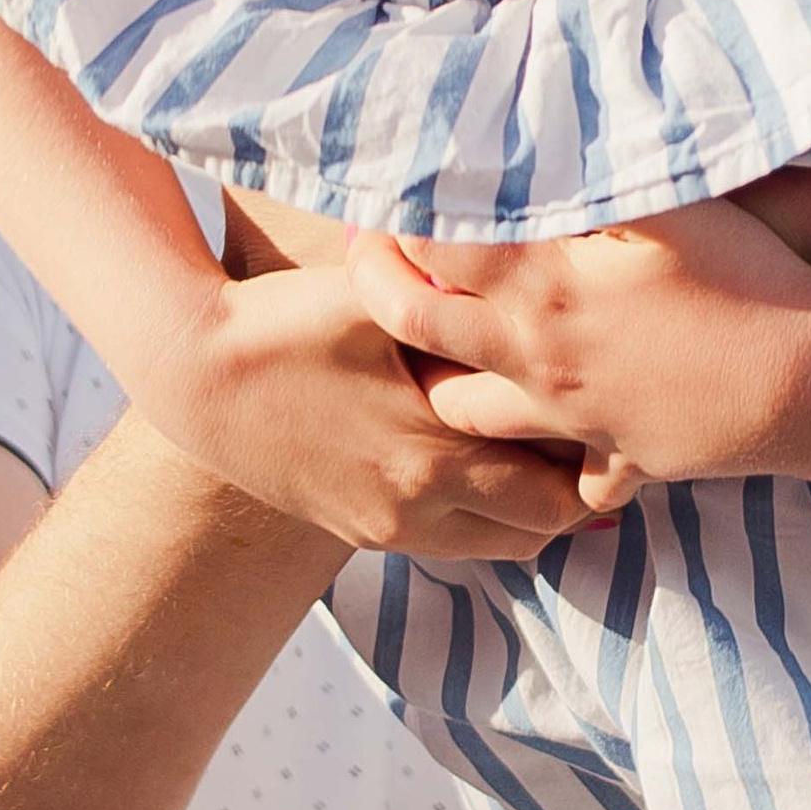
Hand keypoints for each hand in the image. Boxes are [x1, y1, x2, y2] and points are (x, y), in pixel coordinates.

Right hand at [165, 250, 601, 559]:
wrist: (191, 377)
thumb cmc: (284, 321)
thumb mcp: (374, 297)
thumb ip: (452, 290)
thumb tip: (524, 265)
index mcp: (438, 451)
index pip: (563, 485)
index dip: (601, 453)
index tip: (619, 411)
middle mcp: (420, 505)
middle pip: (543, 526)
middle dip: (580, 489)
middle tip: (602, 437)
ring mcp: (387, 527)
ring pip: (498, 544)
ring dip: (531, 507)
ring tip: (556, 454)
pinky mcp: (357, 532)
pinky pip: (448, 542)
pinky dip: (483, 513)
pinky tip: (486, 464)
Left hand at [345, 168, 810, 505]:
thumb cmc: (744, 271)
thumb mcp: (661, 199)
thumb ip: (586, 166)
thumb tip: (520, 128)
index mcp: (542, 287)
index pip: (431, 248)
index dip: (394, 216)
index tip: (377, 193)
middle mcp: (538, 357)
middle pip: (418, 330)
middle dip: (379, 291)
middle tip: (366, 261)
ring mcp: (575, 416)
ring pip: (464, 415)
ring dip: (435, 382)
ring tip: (430, 351)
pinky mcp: (622, 457)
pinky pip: (562, 472)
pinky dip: (544, 460)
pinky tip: (543, 435)